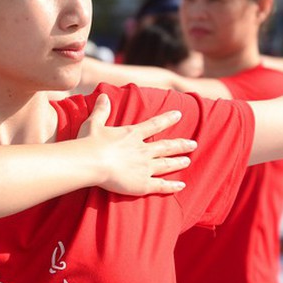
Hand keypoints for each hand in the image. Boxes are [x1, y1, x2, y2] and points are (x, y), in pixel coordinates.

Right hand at [78, 94, 196, 195]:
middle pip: (166, 146)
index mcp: (132, 135)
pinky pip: (160, 185)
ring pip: (166, 164)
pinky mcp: (142, 184)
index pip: (154, 125)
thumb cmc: (89, 143)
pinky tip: (181, 186)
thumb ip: (101, 110)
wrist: (91, 162)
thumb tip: (103, 95)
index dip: (167, 119)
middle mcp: (142, 150)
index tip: (179, 115)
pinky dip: (172, 186)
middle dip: (180, 144)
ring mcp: (145, 167)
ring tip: (188, 160)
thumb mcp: (94, 123)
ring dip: (178, 161)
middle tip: (194, 143)